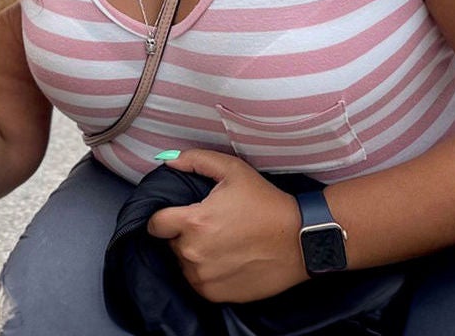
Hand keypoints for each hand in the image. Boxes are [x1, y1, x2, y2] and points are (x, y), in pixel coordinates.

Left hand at [144, 150, 305, 302]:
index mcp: (194, 222)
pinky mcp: (216, 294)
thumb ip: (196, 160)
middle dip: (184, 234)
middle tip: (210, 225)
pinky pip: (198, 283)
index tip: (178, 214)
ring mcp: (204, 277)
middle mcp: (194, 253)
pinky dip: (206, 272)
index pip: (155, 224)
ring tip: (221, 242)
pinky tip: (227, 259)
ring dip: (194, 254)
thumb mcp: (233, 170)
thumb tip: (168, 159)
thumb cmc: (266, 203)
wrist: (299, 240)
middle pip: (172, 243)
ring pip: (184, 264)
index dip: (164, 217)